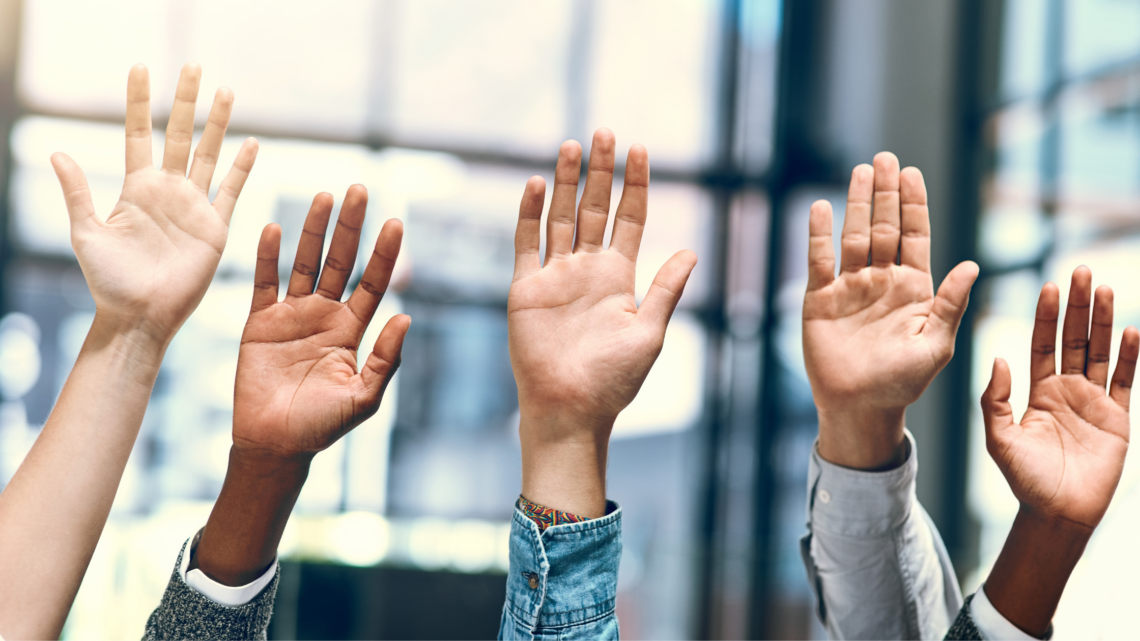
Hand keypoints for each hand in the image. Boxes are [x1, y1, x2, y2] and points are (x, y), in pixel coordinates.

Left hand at [51, 63, 257, 345]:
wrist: (140, 315)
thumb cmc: (109, 282)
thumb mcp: (86, 234)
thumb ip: (78, 193)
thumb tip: (57, 153)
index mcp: (136, 189)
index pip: (139, 134)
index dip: (139, 102)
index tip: (141, 69)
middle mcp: (167, 191)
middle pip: (178, 134)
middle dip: (186, 101)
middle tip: (193, 66)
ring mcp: (193, 207)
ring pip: (207, 154)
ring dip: (217, 124)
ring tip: (225, 92)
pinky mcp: (214, 227)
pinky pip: (231, 191)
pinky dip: (242, 168)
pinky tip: (252, 144)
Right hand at [232, 185, 409, 456]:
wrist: (275, 445)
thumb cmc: (322, 427)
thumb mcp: (364, 397)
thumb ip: (385, 359)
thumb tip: (407, 318)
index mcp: (351, 330)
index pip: (372, 282)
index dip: (384, 253)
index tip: (395, 221)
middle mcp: (324, 315)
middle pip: (340, 261)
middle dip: (351, 227)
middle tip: (360, 189)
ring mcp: (292, 315)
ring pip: (304, 262)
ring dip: (313, 230)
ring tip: (325, 196)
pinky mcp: (259, 323)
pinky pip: (263, 282)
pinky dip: (267, 256)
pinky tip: (274, 227)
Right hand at [509, 128, 696, 516]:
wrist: (570, 408)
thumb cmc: (613, 379)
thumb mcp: (649, 331)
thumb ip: (666, 289)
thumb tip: (692, 251)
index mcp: (619, 278)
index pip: (629, 219)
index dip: (635, 185)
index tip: (640, 150)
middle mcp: (587, 270)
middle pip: (594, 209)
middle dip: (600, 172)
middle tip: (605, 132)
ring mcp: (555, 276)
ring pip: (561, 218)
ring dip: (566, 182)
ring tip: (572, 145)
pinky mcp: (525, 289)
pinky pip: (526, 243)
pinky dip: (531, 214)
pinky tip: (539, 184)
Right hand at [802, 152, 978, 468]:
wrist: (859, 407)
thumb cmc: (903, 382)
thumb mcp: (935, 344)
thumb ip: (950, 304)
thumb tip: (972, 265)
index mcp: (913, 288)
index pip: (914, 236)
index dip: (913, 204)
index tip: (911, 173)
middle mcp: (881, 281)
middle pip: (883, 227)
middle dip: (886, 193)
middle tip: (886, 158)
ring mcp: (850, 288)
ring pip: (854, 236)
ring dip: (857, 203)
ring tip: (861, 171)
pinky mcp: (820, 300)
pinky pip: (819, 261)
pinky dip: (819, 234)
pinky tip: (821, 208)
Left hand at [983, 267, 1137, 529]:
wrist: (1057, 513)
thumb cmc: (1025, 480)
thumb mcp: (999, 438)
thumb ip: (995, 399)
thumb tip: (999, 358)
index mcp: (1038, 392)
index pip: (1043, 344)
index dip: (1047, 316)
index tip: (1050, 285)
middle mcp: (1067, 391)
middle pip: (1074, 339)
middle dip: (1078, 306)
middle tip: (1082, 271)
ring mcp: (1094, 402)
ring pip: (1100, 352)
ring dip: (1104, 320)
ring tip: (1106, 288)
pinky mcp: (1118, 418)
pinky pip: (1125, 381)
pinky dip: (1129, 356)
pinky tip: (1132, 330)